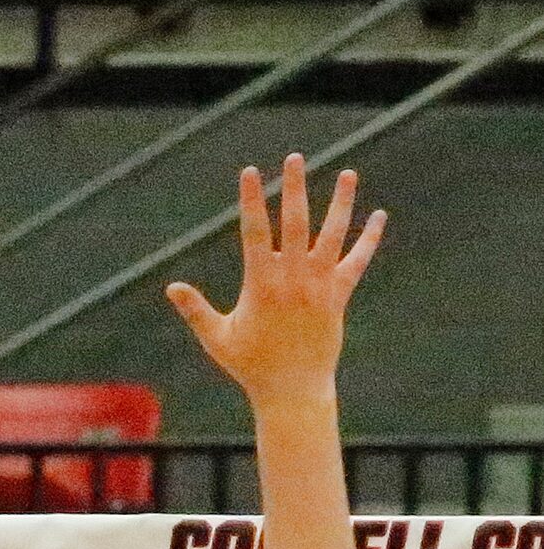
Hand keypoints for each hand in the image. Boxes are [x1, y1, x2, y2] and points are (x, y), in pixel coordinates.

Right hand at [167, 156, 382, 410]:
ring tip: (348, 174)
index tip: (249, 172)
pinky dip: (368, 239)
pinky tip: (377, 216)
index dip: (251, 199)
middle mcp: (293, 279)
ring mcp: (319, 286)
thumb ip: (196, 309)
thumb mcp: (217, 338)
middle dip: (294, 188)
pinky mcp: (339, 296)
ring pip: (332, 235)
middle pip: (295, 223)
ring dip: (341, 203)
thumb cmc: (250, 365)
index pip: (255, 232)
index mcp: (261, 284)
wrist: (293, 390)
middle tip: (295, 158)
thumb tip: (171, 287)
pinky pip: (356, 262)